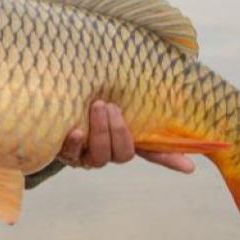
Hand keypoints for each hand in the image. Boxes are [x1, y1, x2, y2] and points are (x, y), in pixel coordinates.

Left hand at [57, 100, 194, 173]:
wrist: (50, 98)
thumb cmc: (85, 92)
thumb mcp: (111, 91)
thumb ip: (131, 88)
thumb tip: (172, 73)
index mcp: (126, 138)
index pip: (154, 152)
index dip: (171, 159)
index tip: (189, 166)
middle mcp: (109, 150)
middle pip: (123, 154)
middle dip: (119, 131)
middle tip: (111, 105)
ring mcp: (88, 155)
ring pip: (101, 156)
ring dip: (101, 132)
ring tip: (97, 106)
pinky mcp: (66, 154)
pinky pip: (72, 155)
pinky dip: (75, 144)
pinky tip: (75, 131)